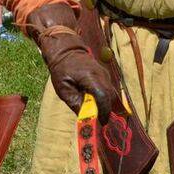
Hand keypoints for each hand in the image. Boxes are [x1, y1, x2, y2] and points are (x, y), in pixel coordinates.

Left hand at [23, 3, 112, 117]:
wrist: (66, 50)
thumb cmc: (62, 70)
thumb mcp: (63, 89)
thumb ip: (75, 103)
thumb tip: (87, 118)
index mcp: (90, 76)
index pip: (103, 96)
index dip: (104, 111)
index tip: (101, 123)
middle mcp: (102, 75)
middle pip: (110, 97)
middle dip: (106, 111)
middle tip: (99, 122)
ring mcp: (105, 74)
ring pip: (111, 94)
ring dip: (106, 106)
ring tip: (97, 114)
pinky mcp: (105, 76)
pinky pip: (109, 91)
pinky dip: (105, 100)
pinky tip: (97, 105)